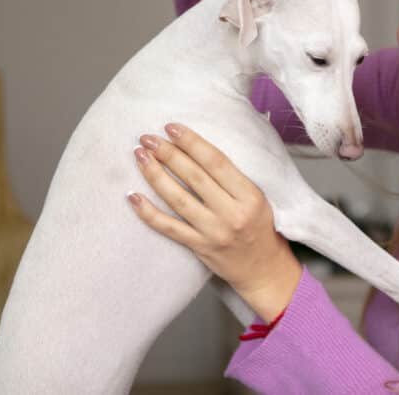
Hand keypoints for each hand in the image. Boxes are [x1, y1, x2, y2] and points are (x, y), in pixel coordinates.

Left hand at [128, 122, 301, 321]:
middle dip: (168, 154)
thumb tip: (197, 148)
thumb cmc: (260, 228)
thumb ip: (233, 177)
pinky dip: (149, 213)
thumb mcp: (258, 197)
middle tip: (148, 138)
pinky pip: (169, 228)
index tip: (172, 128)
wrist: (264, 270)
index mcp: (249, 195)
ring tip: (140, 157)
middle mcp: (232, 213)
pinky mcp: (200, 248)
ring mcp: (214, 232)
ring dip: (156, 176)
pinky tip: (133, 197)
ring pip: (178, 200)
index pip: (216, 162)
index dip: (192, 142)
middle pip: (194, 177)